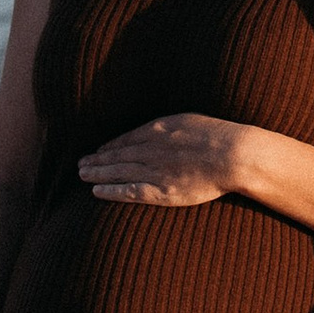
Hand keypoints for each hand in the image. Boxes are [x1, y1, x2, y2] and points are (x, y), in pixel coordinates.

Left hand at [77, 113, 258, 208]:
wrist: (233, 154)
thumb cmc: (219, 135)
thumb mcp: (191, 120)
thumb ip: (174, 126)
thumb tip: (165, 127)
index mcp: (157, 129)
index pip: (126, 139)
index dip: (109, 146)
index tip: (99, 150)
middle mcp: (150, 149)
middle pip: (117, 155)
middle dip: (97, 160)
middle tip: (81, 164)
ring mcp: (154, 170)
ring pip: (117, 172)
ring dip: (97, 174)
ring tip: (82, 176)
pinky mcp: (161, 190)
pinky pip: (129, 191)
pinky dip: (111, 191)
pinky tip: (96, 192)